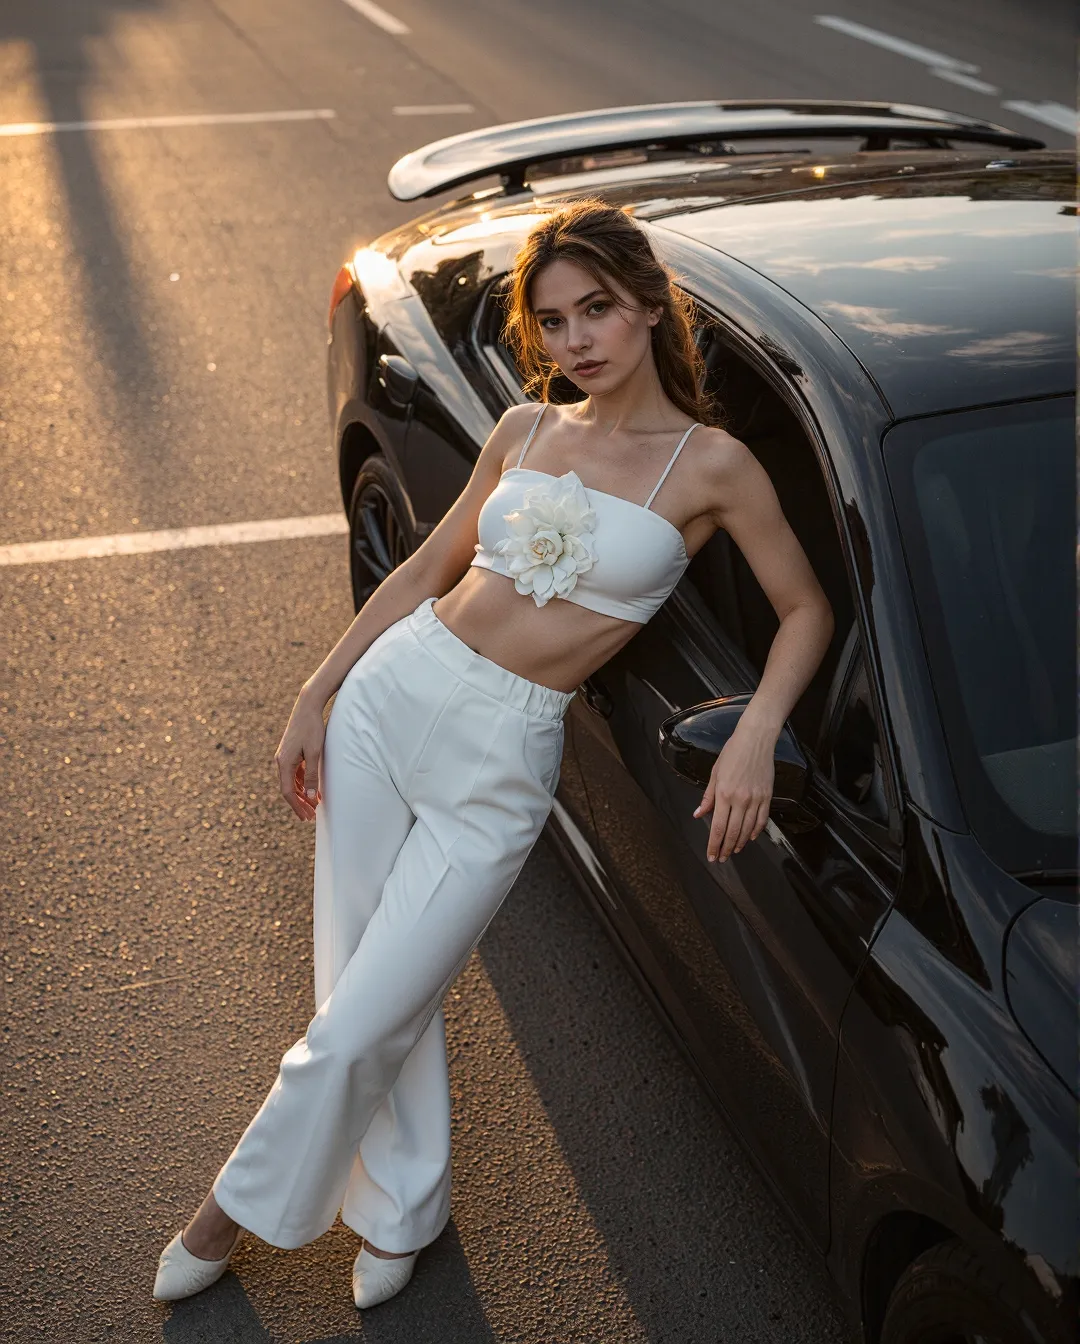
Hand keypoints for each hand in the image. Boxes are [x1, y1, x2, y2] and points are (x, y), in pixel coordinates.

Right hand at [274, 690, 326, 821]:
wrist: (307, 707)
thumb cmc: (312, 729)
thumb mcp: (314, 754)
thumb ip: (312, 775)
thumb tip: (310, 796)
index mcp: (284, 763)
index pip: (287, 791)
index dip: (296, 806)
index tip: (306, 817)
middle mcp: (281, 761)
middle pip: (288, 788)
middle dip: (299, 803)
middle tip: (310, 817)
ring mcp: (285, 756)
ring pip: (292, 781)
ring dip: (302, 794)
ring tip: (314, 805)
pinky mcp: (291, 752)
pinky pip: (295, 773)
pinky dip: (303, 783)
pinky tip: (313, 789)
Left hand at [692, 722, 774, 861]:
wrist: (755, 740)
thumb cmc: (732, 753)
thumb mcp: (714, 773)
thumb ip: (707, 797)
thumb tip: (699, 814)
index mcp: (723, 793)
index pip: (717, 827)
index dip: (714, 844)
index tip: (712, 855)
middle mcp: (740, 799)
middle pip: (732, 832)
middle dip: (725, 848)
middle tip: (721, 858)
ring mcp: (755, 799)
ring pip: (747, 829)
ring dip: (739, 843)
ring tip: (733, 850)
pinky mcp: (767, 796)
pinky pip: (761, 819)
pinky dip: (755, 831)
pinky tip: (749, 838)